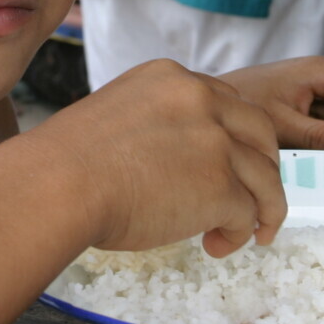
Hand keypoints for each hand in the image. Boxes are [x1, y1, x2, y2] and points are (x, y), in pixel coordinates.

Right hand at [39, 59, 286, 258]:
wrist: (57, 185)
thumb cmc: (67, 163)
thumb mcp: (116, 116)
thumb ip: (156, 126)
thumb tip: (174, 162)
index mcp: (171, 79)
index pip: (226, 102)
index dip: (235, 137)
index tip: (230, 162)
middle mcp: (201, 100)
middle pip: (260, 131)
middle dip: (264, 167)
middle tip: (254, 197)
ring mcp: (216, 142)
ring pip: (266, 177)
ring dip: (263, 208)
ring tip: (250, 233)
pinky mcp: (221, 185)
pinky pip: (249, 213)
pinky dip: (239, 234)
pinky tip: (215, 245)